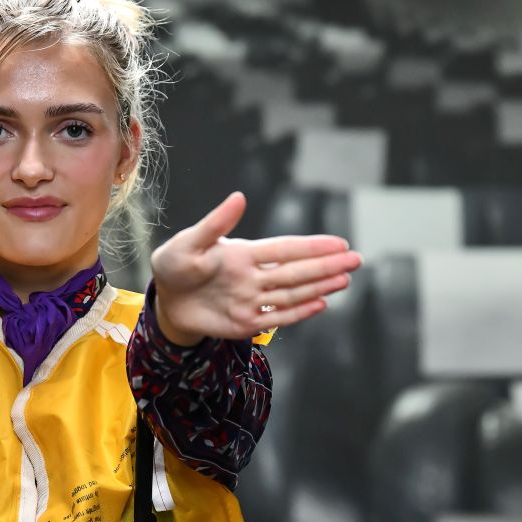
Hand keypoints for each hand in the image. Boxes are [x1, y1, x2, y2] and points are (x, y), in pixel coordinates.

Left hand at [149, 191, 361, 344]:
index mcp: (244, 254)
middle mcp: (253, 276)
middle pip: (296, 271)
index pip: (284, 249)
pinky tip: (321, 303)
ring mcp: (251, 300)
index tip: (339, 243)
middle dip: (326, 266)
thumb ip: (215, 224)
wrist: (165, 301)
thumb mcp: (188, 242)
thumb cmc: (175, 265)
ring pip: (291, 293)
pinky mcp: (245, 323)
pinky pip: (276, 318)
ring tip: (345, 280)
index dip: (312, 246)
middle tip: (356, 259)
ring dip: (318, 287)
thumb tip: (239, 197)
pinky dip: (298, 312)